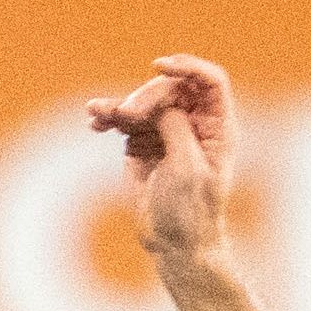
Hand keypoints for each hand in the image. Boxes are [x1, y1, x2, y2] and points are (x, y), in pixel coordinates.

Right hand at [87, 54, 237, 267]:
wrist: (173, 244)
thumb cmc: (190, 210)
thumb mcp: (186, 166)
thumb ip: (176, 127)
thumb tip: (160, 104)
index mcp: (216, 126)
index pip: (208, 81)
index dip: (187, 67)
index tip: (160, 66)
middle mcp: (194, 124)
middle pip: (169, 89)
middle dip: (145, 96)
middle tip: (126, 116)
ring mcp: (167, 132)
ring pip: (143, 103)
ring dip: (119, 105)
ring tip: (98, 114)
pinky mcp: (143, 144)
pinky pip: (124, 122)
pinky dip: (109, 119)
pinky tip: (94, 121)